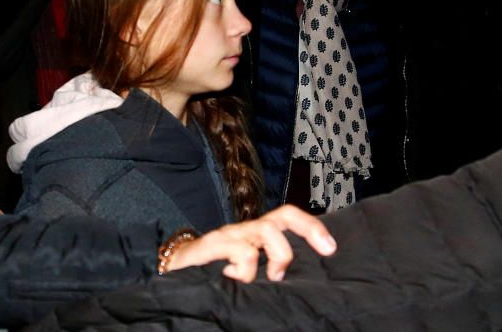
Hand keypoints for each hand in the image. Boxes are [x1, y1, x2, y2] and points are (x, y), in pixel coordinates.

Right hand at [163, 205, 335, 281]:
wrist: (170, 271)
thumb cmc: (212, 274)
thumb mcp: (246, 274)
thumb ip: (267, 272)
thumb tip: (298, 284)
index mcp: (256, 237)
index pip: (288, 219)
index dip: (312, 228)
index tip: (331, 248)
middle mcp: (245, 231)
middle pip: (282, 216)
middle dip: (308, 228)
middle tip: (324, 250)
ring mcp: (228, 236)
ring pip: (264, 230)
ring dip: (278, 254)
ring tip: (274, 276)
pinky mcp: (210, 245)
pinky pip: (239, 250)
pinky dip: (246, 269)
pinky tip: (237, 280)